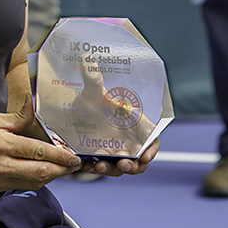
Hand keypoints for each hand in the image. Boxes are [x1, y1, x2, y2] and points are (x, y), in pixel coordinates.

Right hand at [0, 97, 81, 191]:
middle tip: (73, 164)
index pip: (38, 152)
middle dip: (61, 170)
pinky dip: (34, 180)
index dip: (59, 155)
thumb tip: (34, 107)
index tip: (72, 155)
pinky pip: (21, 185)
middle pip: (41, 172)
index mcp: (1, 144)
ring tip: (60, 168)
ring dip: (50, 176)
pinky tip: (40, 172)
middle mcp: (0, 165)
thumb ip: (16, 117)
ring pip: (33, 182)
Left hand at [64, 58, 159, 177]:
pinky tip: (86, 165)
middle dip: (132, 166)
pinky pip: (104, 168)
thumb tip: (86, 57)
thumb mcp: (92, 91)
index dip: (151, 150)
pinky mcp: (102, 158)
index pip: (152, 141)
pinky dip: (97, 169)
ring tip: (98, 166)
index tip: (144, 157)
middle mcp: (129, 140)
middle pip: (138, 160)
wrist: (75, 112)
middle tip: (121, 162)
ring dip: (112, 170)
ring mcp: (116, 150)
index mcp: (135, 124)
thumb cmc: (92, 100)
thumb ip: (92, 78)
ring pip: (121, 167)